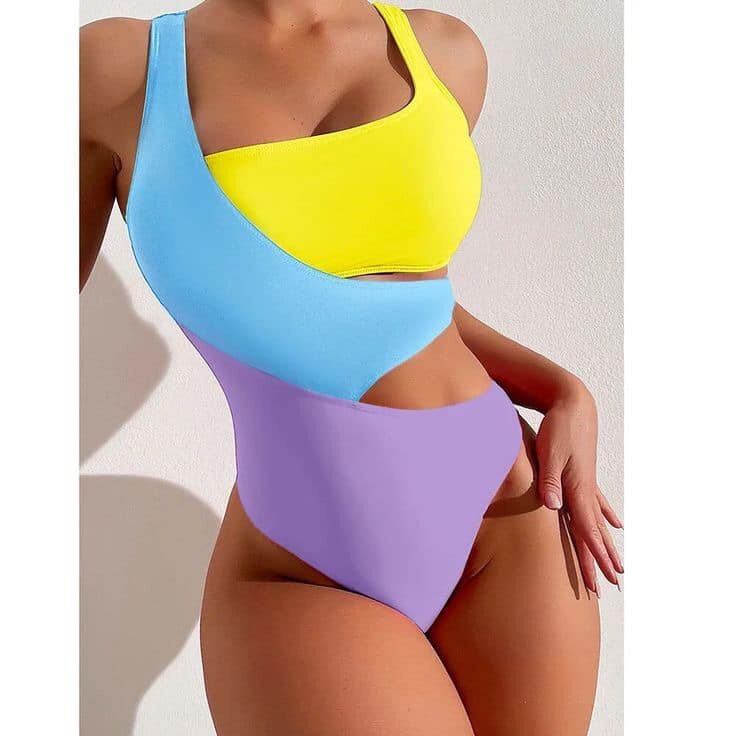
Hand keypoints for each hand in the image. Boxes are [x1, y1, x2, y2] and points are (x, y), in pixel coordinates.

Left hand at [535, 384, 622, 594]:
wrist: (572, 403)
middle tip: (613, 585)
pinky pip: (597, 501)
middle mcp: (585, 490)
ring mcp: (586, 482)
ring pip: (597, 520)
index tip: (601, 581)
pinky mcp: (583, 473)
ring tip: (617, 564)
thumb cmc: (557, 427)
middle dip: (602, 559)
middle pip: (594, 532)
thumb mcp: (549, 452)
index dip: (592, 558)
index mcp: (577, 489)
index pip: (585, 532)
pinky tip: (616, 524)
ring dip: (606, 543)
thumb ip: (549, 480)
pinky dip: (606, 515)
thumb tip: (552, 506)